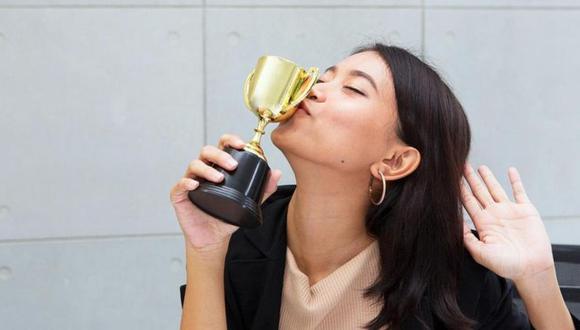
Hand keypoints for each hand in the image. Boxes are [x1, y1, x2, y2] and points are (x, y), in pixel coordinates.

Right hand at [169, 134, 281, 252]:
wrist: (213, 239)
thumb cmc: (227, 217)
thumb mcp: (248, 203)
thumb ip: (263, 190)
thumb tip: (276, 173)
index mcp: (218, 166)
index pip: (222, 146)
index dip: (230, 140)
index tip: (241, 145)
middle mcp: (203, 170)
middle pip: (207, 151)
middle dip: (220, 154)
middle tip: (233, 165)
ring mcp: (190, 181)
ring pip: (194, 165)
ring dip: (207, 169)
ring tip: (219, 178)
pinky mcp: (179, 195)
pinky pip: (180, 185)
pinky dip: (187, 182)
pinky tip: (195, 185)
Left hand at [460, 164, 553, 280]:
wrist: (531, 269)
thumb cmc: (506, 266)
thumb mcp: (481, 253)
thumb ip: (468, 239)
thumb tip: (455, 225)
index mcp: (483, 223)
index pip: (468, 202)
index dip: (460, 190)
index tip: (451, 179)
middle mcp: (494, 215)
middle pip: (479, 192)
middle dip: (470, 180)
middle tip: (461, 165)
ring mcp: (510, 211)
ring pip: (496, 189)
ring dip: (488, 178)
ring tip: (480, 167)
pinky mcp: (526, 211)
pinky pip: (520, 192)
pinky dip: (515, 181)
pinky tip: (511, 171)